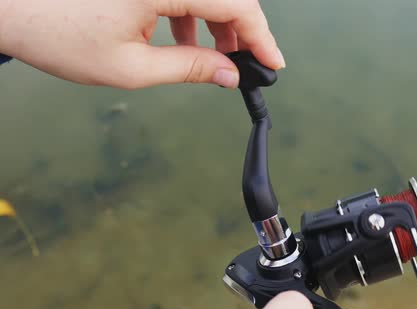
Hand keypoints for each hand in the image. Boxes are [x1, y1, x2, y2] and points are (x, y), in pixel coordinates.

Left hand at [0, 0, 284, 88]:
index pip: (234, 4)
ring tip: (214, 59)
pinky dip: (192, 14)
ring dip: (218, 24)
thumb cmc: (58, 34)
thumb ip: (189, 68)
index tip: (273, 63)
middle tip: (243, 66)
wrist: (10, 7)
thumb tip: (230, 75)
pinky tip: (181, 41)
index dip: (261, 36)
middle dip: (242, 31)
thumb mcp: (131, 66)